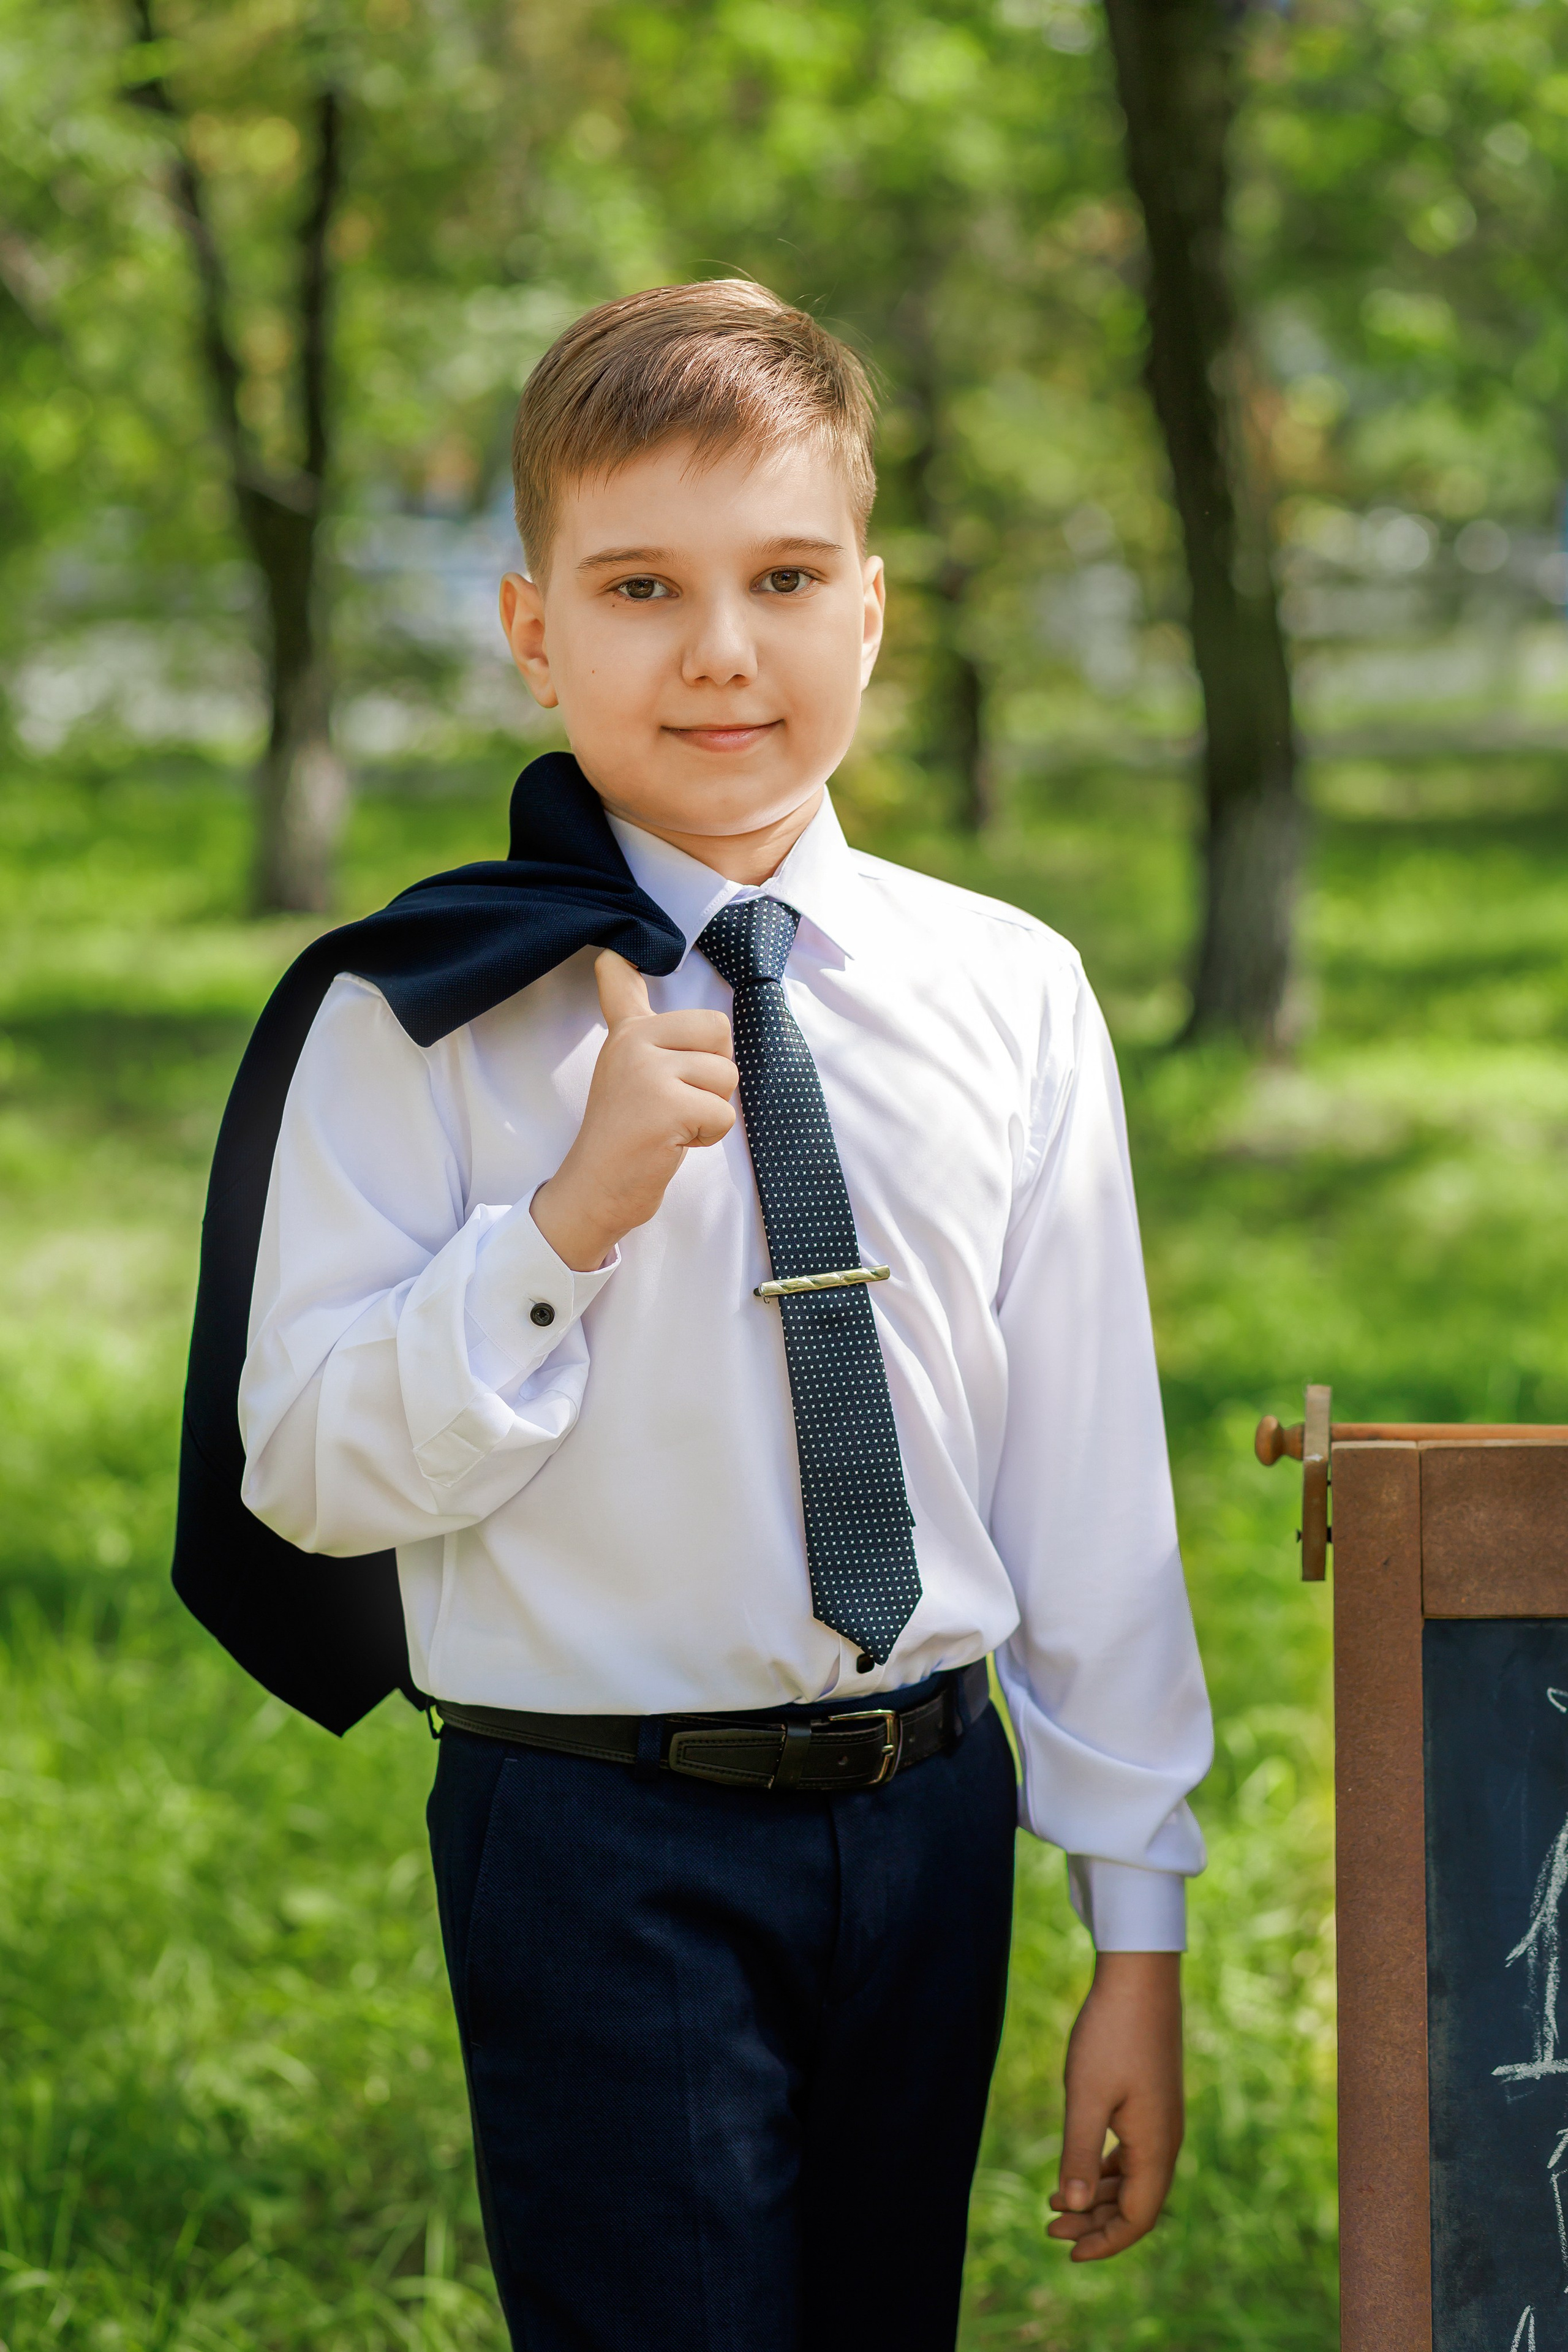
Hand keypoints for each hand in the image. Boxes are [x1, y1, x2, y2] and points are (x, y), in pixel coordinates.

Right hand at [530, 950, 738, 1271]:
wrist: (595, 1190)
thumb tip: (614, 960)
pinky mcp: (665, 1106)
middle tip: (675, 1102)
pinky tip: (671, 1142)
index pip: (622, 984)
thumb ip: (631, 1019)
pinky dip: (707, 1136)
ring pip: (726, 1076)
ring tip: (671, 1124)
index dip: (619, 967)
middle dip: (713, 1075)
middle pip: (719, 1032)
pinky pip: (723, 1114)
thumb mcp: (627, 1067)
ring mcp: (646, 1072)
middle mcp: (632, 1043)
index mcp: (627, 1034)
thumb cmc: (624, 1134)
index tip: (609, 954)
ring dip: (710, 1110)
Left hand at [1046, 1950, 1182, 2261]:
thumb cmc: (1111, 2034)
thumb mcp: (1086, 2095)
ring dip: (1097, 2197)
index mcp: (1156, 2146)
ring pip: (1134, 2179)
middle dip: (1094, 2223)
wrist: (1140, 1977)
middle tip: (1049, 2228)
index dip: (1105, 2242)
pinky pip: (1133, 2154)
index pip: (1137, 2218)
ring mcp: (1161, 2120)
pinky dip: (1105, 2170)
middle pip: (1136, 2204)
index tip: (1068, 2253)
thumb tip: (1071, 2207)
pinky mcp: (1151, 2101)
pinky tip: (1080, 2169)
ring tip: (1053, 2204)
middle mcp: (1166, 2139)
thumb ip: (1079, 2153)